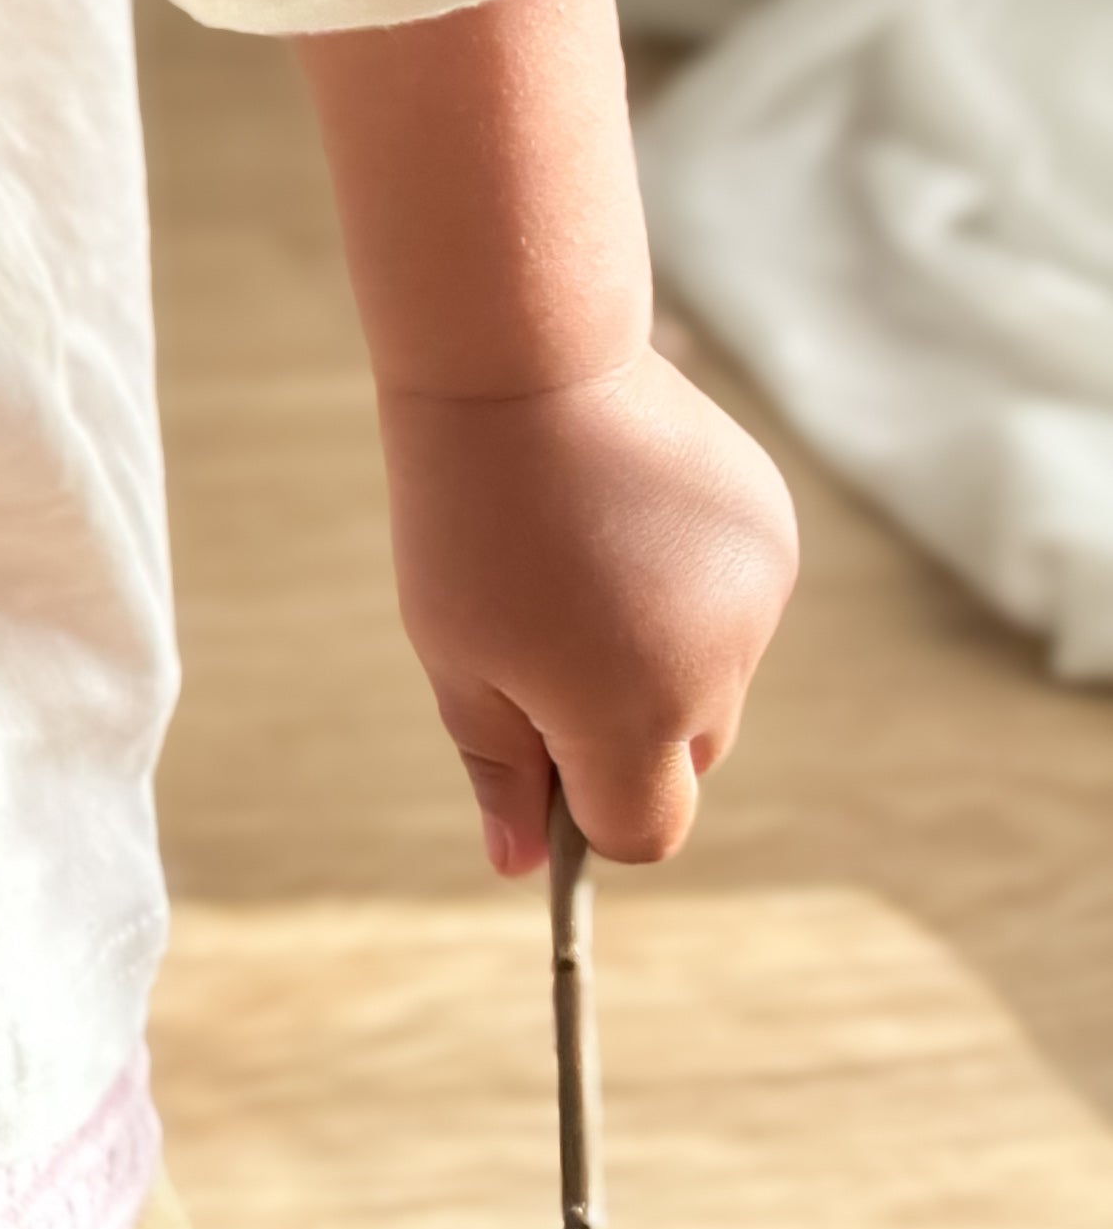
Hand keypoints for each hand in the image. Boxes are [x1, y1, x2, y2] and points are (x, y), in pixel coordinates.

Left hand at [376, 342, 796, 876]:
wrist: (523, 360)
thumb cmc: (467, 515)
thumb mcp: (454, 655)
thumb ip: (500, 770)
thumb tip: (523, 868)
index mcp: (631, 718)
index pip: (642, 831)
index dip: (586, 807)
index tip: (540, 751)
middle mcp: (717, 673)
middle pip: (681, 756)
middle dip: (622, 726)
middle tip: (543, 631)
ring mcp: (758, 602)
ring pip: (712, 676)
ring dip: (659, 648)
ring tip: (582, 552)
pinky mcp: (775, 538)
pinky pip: (735, 604)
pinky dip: (691, 585)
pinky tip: (630, 514)